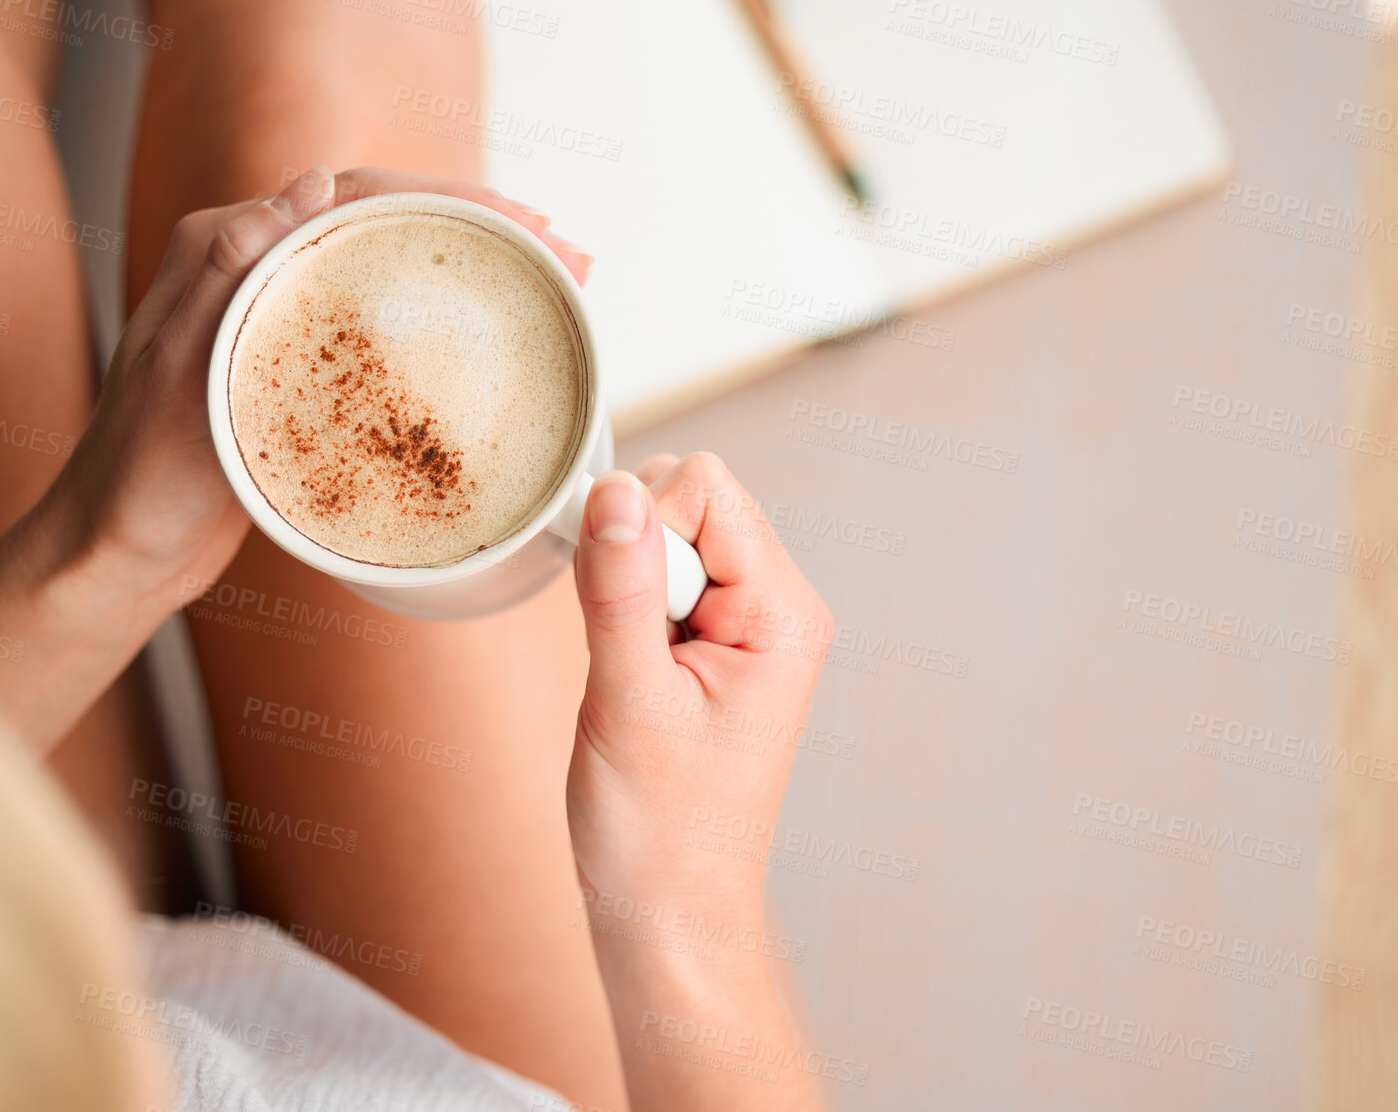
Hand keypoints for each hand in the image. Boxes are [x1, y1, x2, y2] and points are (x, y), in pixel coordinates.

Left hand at [53, 166, 592, 601]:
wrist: (121, 548)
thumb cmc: (140, 472)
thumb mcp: (178, 370)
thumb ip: (228, 271)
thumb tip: (308, 183)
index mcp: (225, 247)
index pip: (354, 195)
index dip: (447, 199)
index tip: (522, 220)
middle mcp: (257, 266)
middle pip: (390, 222)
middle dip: (485, 227)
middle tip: (569, 252)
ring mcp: (283, 314)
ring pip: (396, 267)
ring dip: (477, 268)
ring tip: (558, 282)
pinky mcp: (303, 363)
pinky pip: (387, 320)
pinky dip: (448, 318)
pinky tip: (497, 335)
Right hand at [567, 453, 830, 1111]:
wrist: (669, 909)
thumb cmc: (660, 830)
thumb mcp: (629, 701)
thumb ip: (620, 588)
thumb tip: (612, 488)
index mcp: (785, 613)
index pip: (707, 487)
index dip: (643, 527)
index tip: (624, 613)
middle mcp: (780, 606)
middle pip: (692, 498)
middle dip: (636, 553)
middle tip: (631, 653)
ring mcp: (749, 622)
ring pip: (669, 532)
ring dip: (627, 583)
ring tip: (631, 670)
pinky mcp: (715, 640)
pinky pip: (660, 575)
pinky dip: (626, 604)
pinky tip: (629, 670)